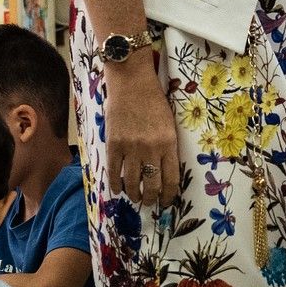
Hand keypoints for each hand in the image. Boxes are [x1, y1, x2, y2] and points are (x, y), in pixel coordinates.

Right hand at [103, 60, 179, 209]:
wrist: (131, 83)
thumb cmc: (154, 101)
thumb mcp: (170, 124)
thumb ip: (168, 147)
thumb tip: (165, 170)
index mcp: (169, 143)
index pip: (171, 179)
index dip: (169, 195)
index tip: (167, 201)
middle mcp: (151, 149)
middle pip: (152, 185)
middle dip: (151, 199)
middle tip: (150, 203)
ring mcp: (131, 147)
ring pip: (132, 182)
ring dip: (134, 194)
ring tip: (136, 198)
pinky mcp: (113, 144)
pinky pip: (114, 171)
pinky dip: (115, 184)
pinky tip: (118, 189)